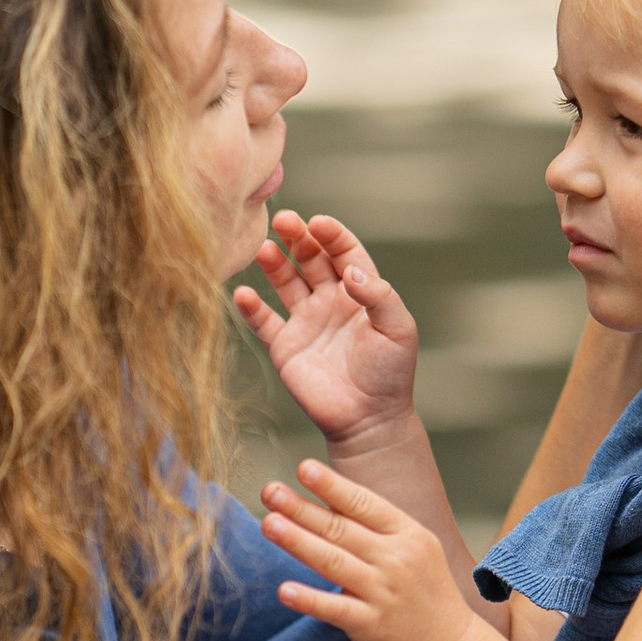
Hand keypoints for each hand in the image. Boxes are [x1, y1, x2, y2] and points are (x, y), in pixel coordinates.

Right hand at [233, 212, 420, 446]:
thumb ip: (379, 296)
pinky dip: (251, 307)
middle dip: (298, 238)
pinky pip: (264, 321)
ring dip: (274, 263)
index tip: (318, 223)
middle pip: (310, 258)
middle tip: (284, 221)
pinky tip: (243, 293)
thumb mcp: (398, 329)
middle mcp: (330, 300)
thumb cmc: (390, 373)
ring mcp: (305, 321)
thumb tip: (350, 272)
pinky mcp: (285, 346)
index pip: (343, 251)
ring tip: (264, 248)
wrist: (369, 419)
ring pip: (285, 281)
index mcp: (360, 291)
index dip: (331, 235)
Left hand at [260, 459, 474, 640]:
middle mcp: (395, 559)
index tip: (303, 468)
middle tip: (269, 491)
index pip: (364, 503)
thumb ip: (375, 524)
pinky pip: (335, 609)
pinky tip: (284, 590)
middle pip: (341, 530)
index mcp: (406, 533)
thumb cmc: (422, 587)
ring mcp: (383, 592)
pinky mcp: (370, 624)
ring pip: (333, 562)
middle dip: (302, 509)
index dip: (332, 485)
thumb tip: (325, 495)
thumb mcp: (413, 545)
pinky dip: (309, 599)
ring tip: (268, 524)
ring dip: (298, 542)